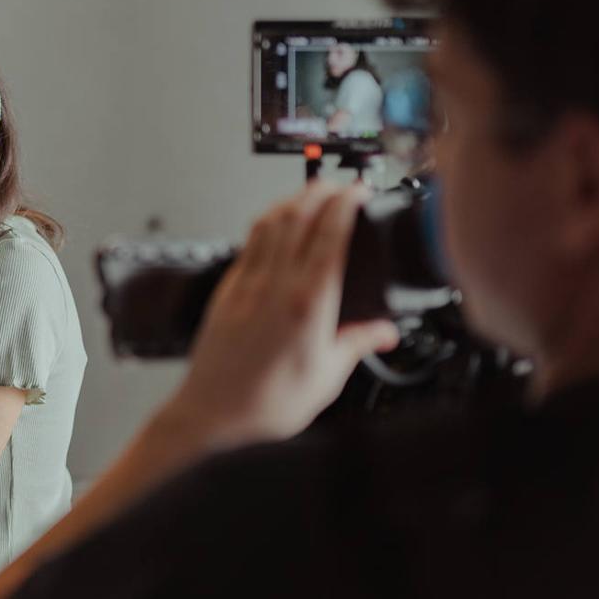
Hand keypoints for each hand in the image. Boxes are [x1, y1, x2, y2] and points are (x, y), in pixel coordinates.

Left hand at [179, 181, 399, 442]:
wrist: (214, 415)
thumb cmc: (267, 403)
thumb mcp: (327, 377)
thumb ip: (357, 344)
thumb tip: (384, 331)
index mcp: (307, 304)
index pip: (330, 235)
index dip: (346, 203)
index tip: (359, 190)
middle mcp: (275, 286)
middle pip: (298, 217)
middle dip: (320, 191)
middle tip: (338, 184)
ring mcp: (247, 284)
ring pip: (268, 224)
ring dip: (291, 200)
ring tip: (310, 193)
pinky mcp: (227, 290)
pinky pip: (248, 244)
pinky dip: (267, 224)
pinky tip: (275, 226)